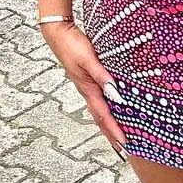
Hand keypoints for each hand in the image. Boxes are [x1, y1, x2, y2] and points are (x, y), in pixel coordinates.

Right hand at [41, 21, 126, 154]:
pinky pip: (98, 98)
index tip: (124, 144)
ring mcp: (85, 85)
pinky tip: (110, 106)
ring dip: (108, 123)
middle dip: (111, 133)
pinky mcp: (86, 77)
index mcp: (87, 89)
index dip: (114, 130)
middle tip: (122, 149)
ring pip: (99, 109)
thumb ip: (101, 75)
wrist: (58, 32)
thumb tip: (114, 92)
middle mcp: (86, 90)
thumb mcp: (89, 59)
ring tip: (117, 134)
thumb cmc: (72, 45)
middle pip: (100, 117)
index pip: (103, 115)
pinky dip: (105, 107)